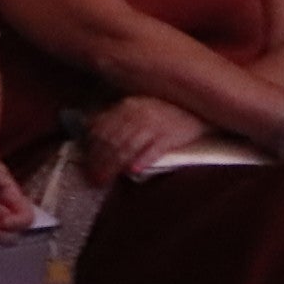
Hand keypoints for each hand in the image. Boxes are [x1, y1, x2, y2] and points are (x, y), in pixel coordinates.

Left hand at [79, 93, 203, 179]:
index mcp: (127, 107)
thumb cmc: (164, 108)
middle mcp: (138, 115)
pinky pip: (154, 149)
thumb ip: (115, 116)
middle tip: (93, 179)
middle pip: (113, 140)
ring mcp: (155, 125)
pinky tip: (133, 170)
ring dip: (114, 165)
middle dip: (100, 161)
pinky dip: (142, 159)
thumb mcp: (137, 106)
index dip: (91, 149)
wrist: (198, 104)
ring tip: (106, 179)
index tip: (85, 165)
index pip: (102, 129)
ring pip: (129, 146)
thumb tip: (89, 128)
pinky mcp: (172, 136)